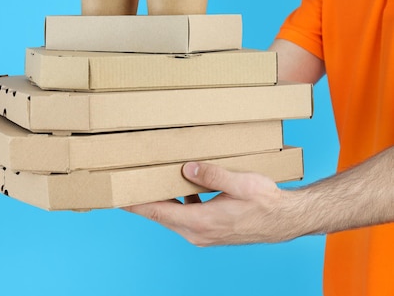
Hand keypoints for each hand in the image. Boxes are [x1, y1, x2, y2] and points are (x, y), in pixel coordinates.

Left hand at [123, 161, 290, 245]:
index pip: (159, 212)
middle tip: (125, 185)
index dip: (136, 204)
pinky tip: (178, 188)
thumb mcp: (241, 183)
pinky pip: (184, 217)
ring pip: (172, 217)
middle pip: (160, 215)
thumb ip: (212, 175)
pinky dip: (176, 204)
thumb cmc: (266, 202)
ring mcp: (203, 235)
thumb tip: (186, 168)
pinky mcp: (208, 232)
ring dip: (159, 202)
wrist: (285, 220)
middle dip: (142, 201)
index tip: (118, 197)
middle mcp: (198, 233)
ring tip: (146, 183)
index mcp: (202, 222)